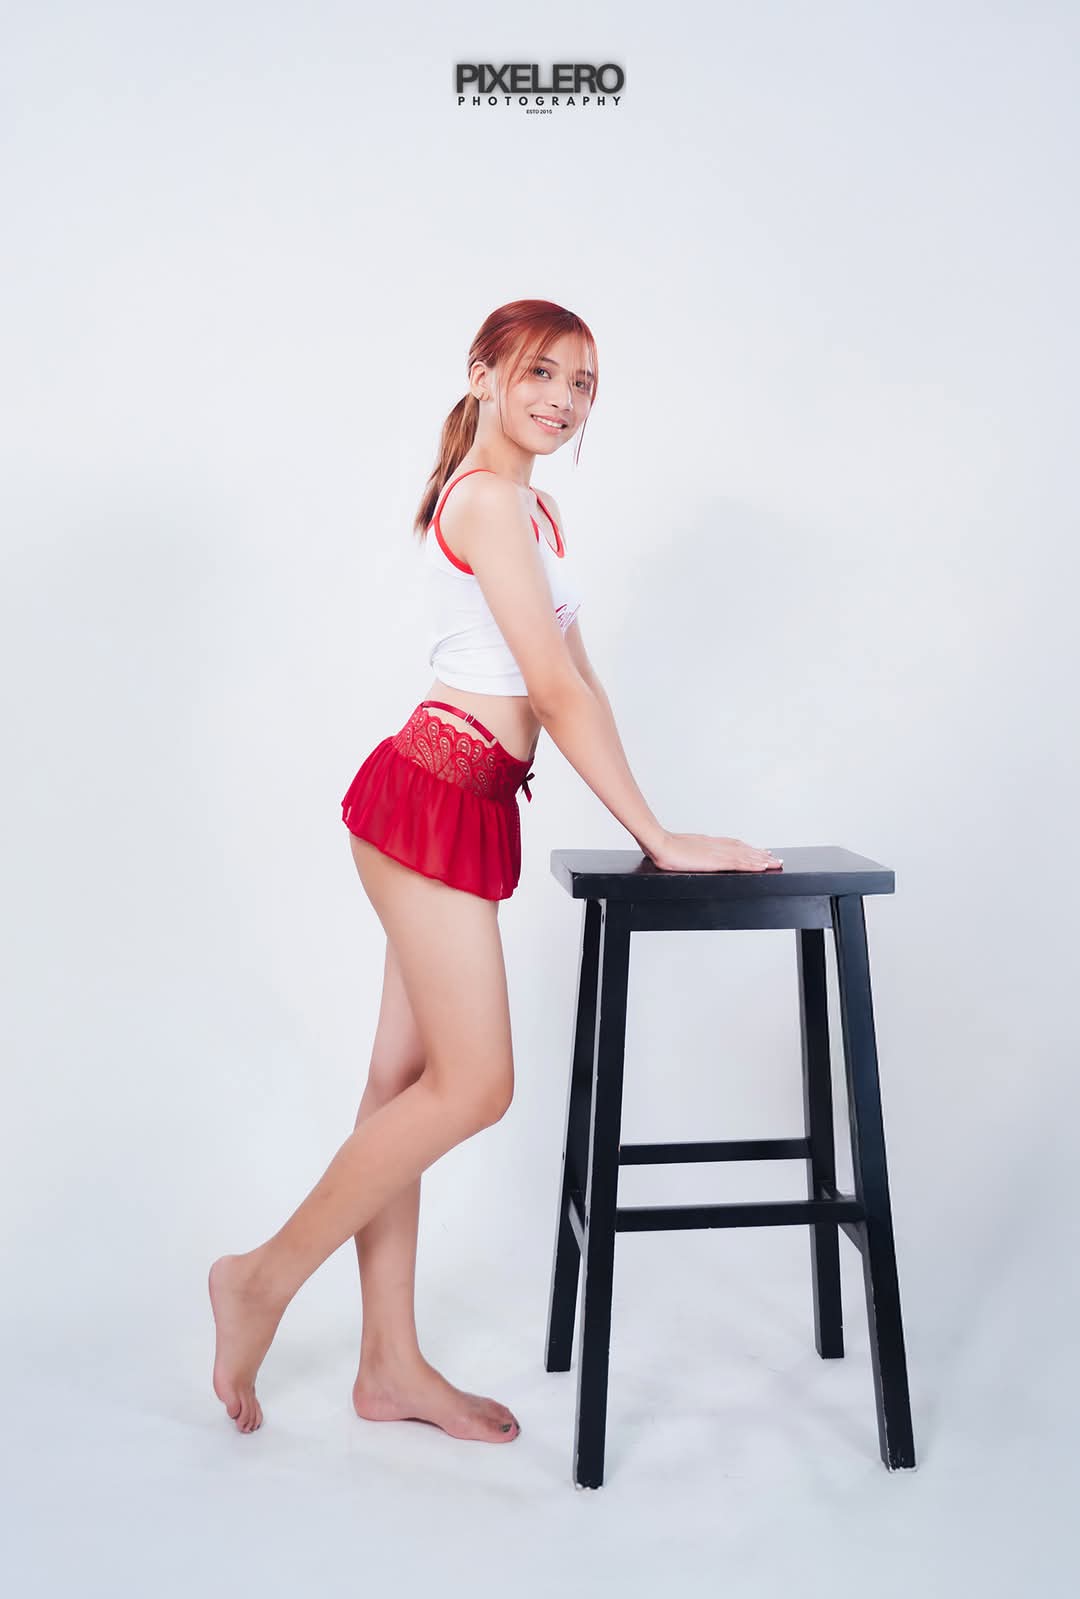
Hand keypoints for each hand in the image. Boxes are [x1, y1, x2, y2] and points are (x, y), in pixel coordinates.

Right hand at [645, 830, 782, 872]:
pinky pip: (739, 862)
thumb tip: (690, 855)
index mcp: (709, 843)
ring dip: (761, 859)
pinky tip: (762, 866)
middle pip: (744, 849)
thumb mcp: (681, 848)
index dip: (748, 849)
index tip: (759, 852)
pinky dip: (753, 864)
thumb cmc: (664, 848)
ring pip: (745, 855)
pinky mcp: (716, 860)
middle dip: (760, 855)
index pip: (734, 845)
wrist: (660, 844)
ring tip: (775, 863)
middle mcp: (716, 845)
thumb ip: (691, 851)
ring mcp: (717, 852)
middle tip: (775, 859)